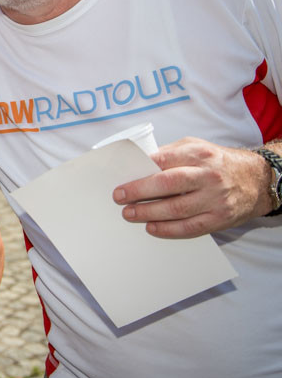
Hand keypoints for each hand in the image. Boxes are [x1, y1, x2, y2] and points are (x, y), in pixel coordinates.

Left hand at [112, 137, 274, 237]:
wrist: (257, 179)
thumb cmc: (218, 162)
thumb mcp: (196, 147)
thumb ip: (169, 154)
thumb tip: (138, 165)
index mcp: (199, 154)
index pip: (163, 161)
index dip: (140, 171)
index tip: (121, 179)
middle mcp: (208, 176)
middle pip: (168, 184)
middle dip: (139, 192)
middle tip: (120, 198)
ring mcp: (215, 198)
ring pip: (177, 209)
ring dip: (149, 213)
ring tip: (130, 214)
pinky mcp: (220, 218)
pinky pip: (191, 227)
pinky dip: (168, 230)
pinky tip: (152, 227)